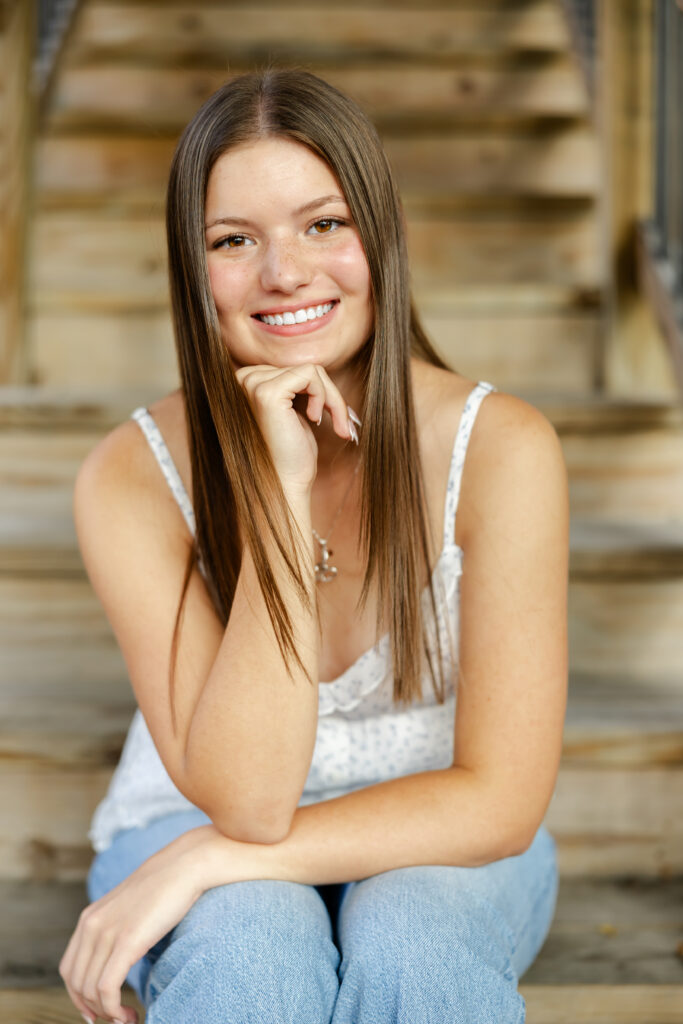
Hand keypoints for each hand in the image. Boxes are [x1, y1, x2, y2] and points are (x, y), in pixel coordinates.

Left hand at [59, 827, 217, 1022]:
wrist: (185, 865)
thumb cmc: (165, 888)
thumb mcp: (130, 909)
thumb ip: (116, 929)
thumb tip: (118, 959)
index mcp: (90, 918)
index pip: (69, 969)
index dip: (78, 996)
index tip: (96, 1011)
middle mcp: (92, 925)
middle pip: (76, 983)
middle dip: (92, 1009)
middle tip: (116, 1019)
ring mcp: (107, 932)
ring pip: (90, 990)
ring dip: (106, 1013)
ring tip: (127, 1018)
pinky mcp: (126, 941)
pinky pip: (107, 988)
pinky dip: (113, 1009)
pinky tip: (130, 1013)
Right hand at [234, 362, 355, 492]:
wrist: (284, 483)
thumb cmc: (291, 454)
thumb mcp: (294, 412)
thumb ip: (297, 387)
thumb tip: (318, 368)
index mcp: (246, 382)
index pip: (294, 370)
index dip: (320, 393)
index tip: (334, 418)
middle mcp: (243, 379)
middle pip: (304, 368)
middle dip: (330, 396)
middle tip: (343, 425)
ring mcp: (253, 384)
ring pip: (312, 371)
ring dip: (332, 399)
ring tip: (336, 426)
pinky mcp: (268, 392)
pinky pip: (312, 375)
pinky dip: (325, 397)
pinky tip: (315, 421)